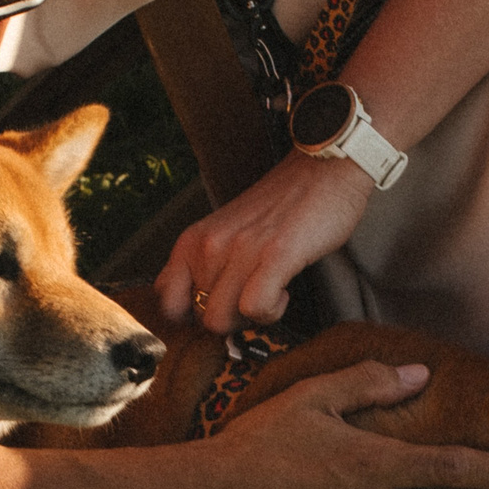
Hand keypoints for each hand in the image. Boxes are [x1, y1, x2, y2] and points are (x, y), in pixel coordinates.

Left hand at [158, 150, 372, 331]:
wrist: (323, 169)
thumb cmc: (280, 205)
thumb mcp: (226, 232)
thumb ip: (208, 264)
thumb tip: (200, 309)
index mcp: (192, 241)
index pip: (166, 300)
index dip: (190, 316)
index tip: (219, 309)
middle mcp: (208, 246)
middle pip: (200, 318)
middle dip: (230, 320)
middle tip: (254, 298)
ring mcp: (239, 250)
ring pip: (221, 320)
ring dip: (250, 318)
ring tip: (270, 291)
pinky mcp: (274, 255)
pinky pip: (255, 308)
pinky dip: (271, 311)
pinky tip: (283, 290)